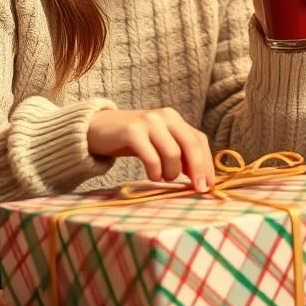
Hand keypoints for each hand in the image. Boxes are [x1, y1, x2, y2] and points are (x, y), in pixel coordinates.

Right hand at [86, 107, 214, 191]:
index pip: (199, 140)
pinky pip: (151, 156)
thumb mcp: (158, 143)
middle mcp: (165, 116)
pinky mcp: (131, 131)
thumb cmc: (132, 140)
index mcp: (175, 119)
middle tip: (198, 189)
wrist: (97, 128)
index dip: (207, 163)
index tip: (209, 184)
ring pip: (173, 153)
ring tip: (163, 178)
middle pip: (191, 144)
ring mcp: (149, 122)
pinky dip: (155, 171)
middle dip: (198, 169)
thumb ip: (178, 154)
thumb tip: (200, 176)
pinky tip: (153, 176)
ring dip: (172, 173)